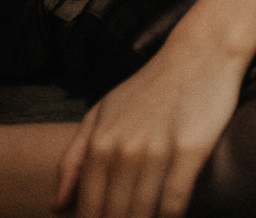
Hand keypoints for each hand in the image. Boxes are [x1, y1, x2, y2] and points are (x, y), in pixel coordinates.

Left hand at [52, 33, 246, 217]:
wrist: (198, 54)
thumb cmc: (149, 88)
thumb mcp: (102, 113)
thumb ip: (74, 158)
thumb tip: (56, 206)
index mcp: (99, 143)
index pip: (89, 210)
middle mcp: (123, 150)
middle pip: (115, 217)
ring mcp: (156, 151)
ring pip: (143, 216)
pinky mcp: (190, 151)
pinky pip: (174, 204)